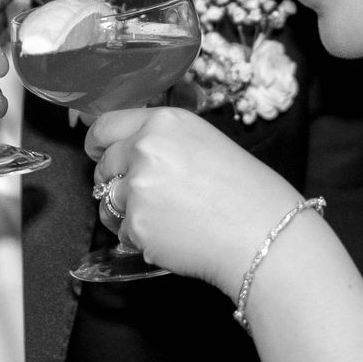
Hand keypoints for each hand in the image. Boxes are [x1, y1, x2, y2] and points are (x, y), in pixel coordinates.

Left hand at [85, 107, 301, 292]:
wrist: (264, 234)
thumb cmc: (247, 193)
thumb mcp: (205, 143)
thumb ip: (164, 141)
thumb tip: (130, 149)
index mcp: (164, 122)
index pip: (106, 125)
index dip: (97, 142)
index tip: (97, 152)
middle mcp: (145, 149)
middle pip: (103, 165)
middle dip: (114, 181)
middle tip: (143, 196)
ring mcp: (138, 188)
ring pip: (108, 201)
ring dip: (124, 213)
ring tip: (162, 220)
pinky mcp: (137, 225)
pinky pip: (122, 232)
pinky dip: (140, 238)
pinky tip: (173, 236)